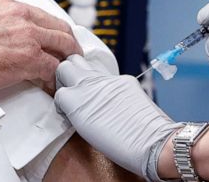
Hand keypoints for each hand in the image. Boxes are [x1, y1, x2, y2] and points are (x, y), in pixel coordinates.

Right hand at [0, 0, 81, 92]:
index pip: (33, 12)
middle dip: (65, 40)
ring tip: (68, 70)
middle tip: (68, 54)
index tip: (45, 37)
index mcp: (0, 2)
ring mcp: (27, 35)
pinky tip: (54, 87)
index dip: (43, 27)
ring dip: (67, 57)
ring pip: (62, 43)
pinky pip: (54, 68)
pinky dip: (57, 79)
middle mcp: (18, 14)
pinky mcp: (30, 58)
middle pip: (55, 25)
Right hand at [54, 55, 180, 178]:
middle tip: (72, 89)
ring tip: (90, 89)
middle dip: (66, 75)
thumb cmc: (117, 145)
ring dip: (84, 73)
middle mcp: (88, 84)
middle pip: (67, 65)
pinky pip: (109, 76)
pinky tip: (113, 97)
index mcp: (74, 100)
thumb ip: (75, 111)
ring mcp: (107, 79)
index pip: (58, 91)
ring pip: (87, 64)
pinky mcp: (124, 79)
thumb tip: (73, 105)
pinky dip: (106, 84)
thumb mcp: (84, 130)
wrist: (150, 142)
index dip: (61, 101)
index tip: (67, 109)